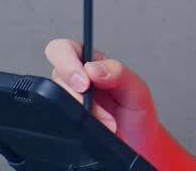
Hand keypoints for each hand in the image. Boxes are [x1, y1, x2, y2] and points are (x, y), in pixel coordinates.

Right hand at [44, 38, 160, 152]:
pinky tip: (94, 129)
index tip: (84, 83)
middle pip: (56, 77)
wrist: (139, 146)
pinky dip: (77, 127)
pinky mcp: (66, 123)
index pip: (64, 50)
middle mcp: (77, 81)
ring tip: (106, 123)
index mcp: (91, 63)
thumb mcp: (136, 89)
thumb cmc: (137, 114)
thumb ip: (118, 72)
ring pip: (57, 102)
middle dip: (75, 94)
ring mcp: (70, 103)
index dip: (67, 63)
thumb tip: (93, 68)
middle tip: (90, 106)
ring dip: (82, 114)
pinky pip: (59, 121)